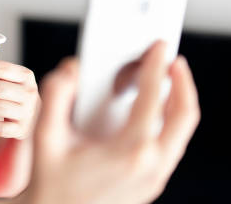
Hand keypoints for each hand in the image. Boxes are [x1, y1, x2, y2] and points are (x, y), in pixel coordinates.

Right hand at [27, 41, 199, 203]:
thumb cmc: (53, 182)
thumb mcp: (46, 136)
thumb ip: (55, 96)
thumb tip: (70, 71)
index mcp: (130, 150)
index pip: (152, 98)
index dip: (155, 66)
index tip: (158, 47)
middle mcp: (150, 165)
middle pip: (184, 115)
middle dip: (183, 82)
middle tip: (173, 60)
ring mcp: (156, 177)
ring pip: (183, 132)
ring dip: (179, 102)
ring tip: (168, 81)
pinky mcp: (154, 183)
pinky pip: (173, 146)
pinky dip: (171, 122)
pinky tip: (155, 112)